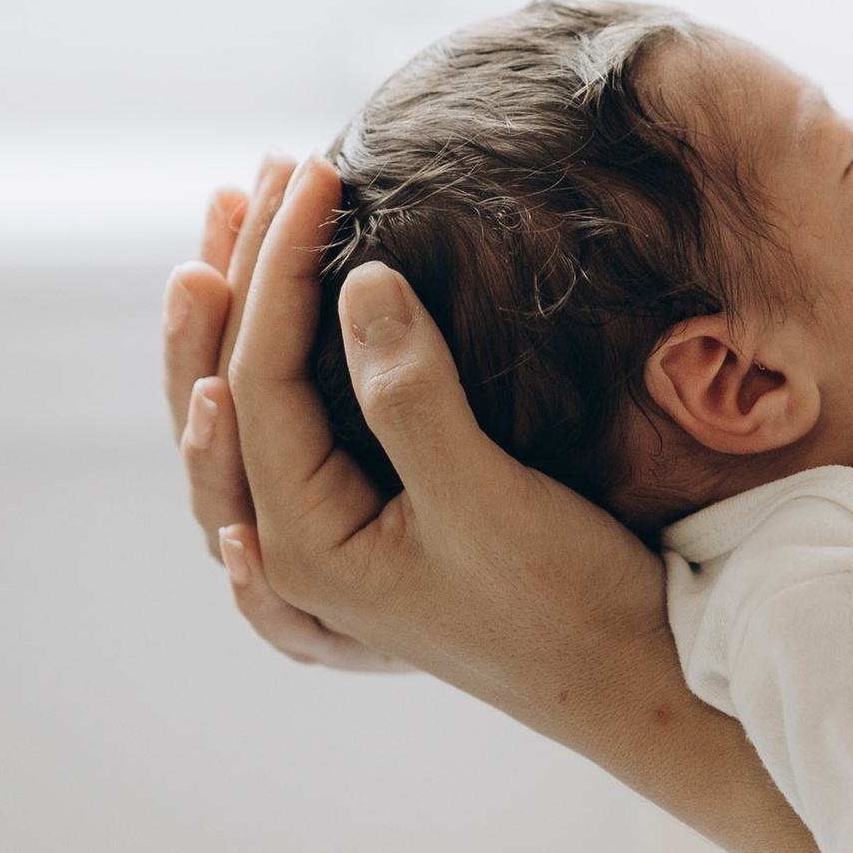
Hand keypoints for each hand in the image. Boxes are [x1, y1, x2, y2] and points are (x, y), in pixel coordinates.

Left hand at [219, 155, 676, 739]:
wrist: (627, 681)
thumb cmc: (562, 605)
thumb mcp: (488, 500)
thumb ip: (413, 396)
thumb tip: (359, 280)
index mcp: (301, 540)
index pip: (258, 374)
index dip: (283, 265)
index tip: (319, 171)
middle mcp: (289, 547)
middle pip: (228, 388)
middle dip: (243, 273)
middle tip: (261, 174)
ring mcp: (323, 542)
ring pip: (240, 416)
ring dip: (229, 320)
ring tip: (225, 233)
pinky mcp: (365, 529)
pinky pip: (277, 446)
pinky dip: (256, 384)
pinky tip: (236, 369)